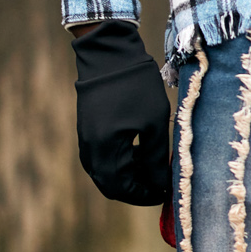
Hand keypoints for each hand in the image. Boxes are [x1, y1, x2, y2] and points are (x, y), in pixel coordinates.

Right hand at [71, 21, 171, 206]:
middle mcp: (90, 150)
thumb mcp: (154, 124)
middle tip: (159, 184)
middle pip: (111, 185)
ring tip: (153, 166)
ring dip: (128, 176)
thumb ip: (156, 159)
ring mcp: (86, 141)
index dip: (144, 196)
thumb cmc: (136, 87)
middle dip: (136, 189)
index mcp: (105, 151)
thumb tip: (160, 185)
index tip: (164, 193)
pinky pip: (101, 159)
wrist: (109, 55)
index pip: (122, 189)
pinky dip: (119, 163)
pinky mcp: (87, 131)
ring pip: (105, 173)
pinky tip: (138, 152)